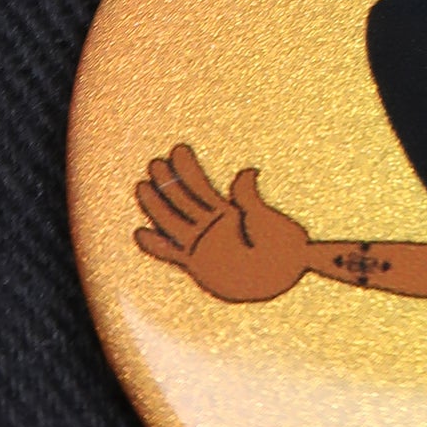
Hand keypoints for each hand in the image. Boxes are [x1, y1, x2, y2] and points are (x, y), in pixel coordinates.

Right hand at [134, 145, 311, 301]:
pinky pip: (172, 253)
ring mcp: (205, 244)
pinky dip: (156, 244)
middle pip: (184, 200)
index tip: (178, 150)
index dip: (189, 168)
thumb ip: (251, 198)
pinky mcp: (200, 264)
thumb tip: (248, 172)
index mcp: (229, 212)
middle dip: (169, 182)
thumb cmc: (285, 246)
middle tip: (154, 162)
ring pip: (175, 220)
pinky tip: (140, 233)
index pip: (202, 186)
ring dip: (158, 205)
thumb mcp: (268, 217)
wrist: (286, 276)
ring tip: (142, 186)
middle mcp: (214, 227)